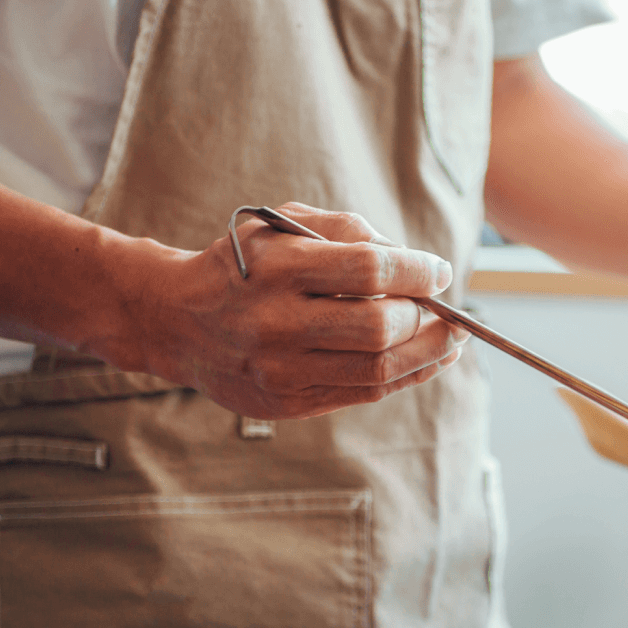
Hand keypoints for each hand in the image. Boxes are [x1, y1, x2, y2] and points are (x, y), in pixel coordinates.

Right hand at [122, 203, 466, 418]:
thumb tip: (416, 262)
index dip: (417, 272)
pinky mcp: (289, 402)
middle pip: (379, 328)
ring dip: (428, 353)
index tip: (440, 271)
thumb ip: (348, 231)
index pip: (369, 271)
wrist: (175, 320)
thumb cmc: (243, 265)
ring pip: (378, 370)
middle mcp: (277, 322)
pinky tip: (427, 360)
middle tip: (442, 308)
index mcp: (277, 268)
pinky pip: (365, 393)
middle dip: (424, 317)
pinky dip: (406, 376)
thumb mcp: (280, 226)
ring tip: (451, 339)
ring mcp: (282, 369)